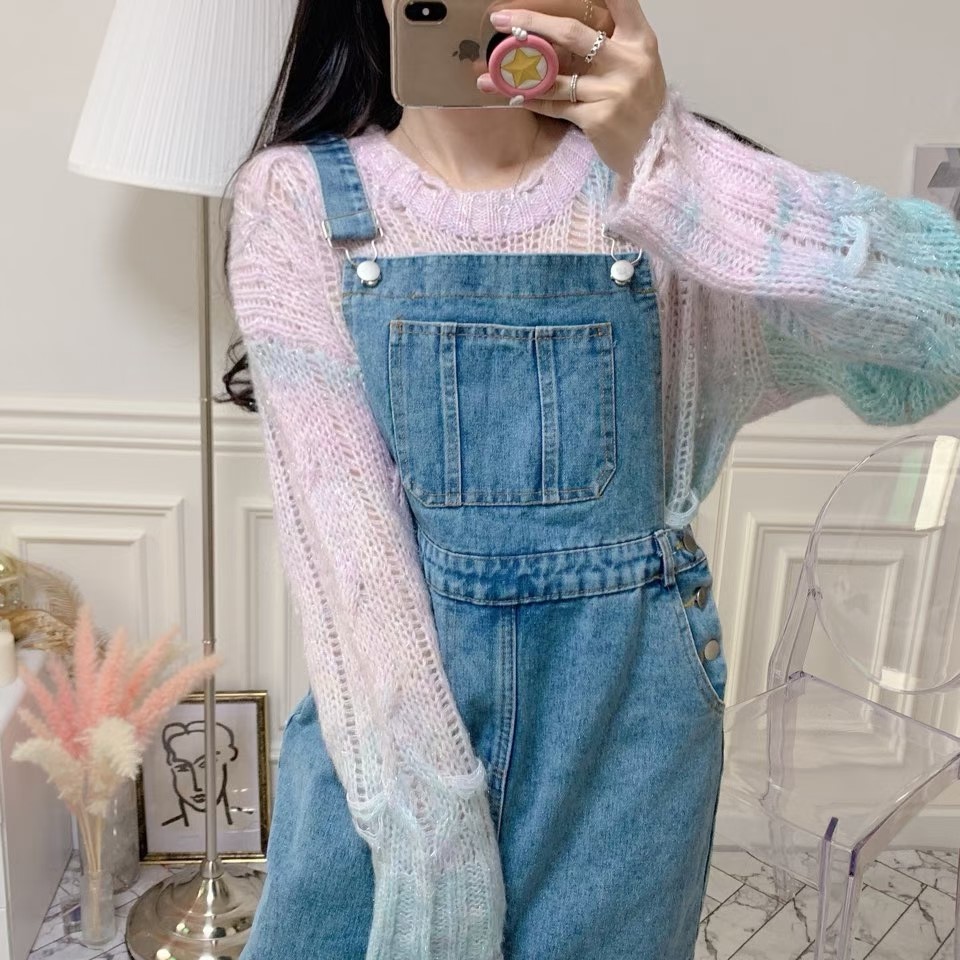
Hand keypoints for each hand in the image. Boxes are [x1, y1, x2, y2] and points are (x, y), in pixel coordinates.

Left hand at [478, 0, 666, 183]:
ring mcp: (612, 91)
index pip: (620, 0)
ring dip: (517, 73)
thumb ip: (610, 44)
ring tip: (487, 73)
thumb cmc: (641, 106)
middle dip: (531, 22)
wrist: (655, 152)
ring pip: (554, 75)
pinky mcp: (597, 118)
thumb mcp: (638, 66)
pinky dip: (531, 101)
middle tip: (500, 18)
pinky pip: (555, 105)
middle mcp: (628, 61)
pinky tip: (509, 96)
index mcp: (640, 41)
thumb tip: (560, 31)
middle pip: (570, 33)